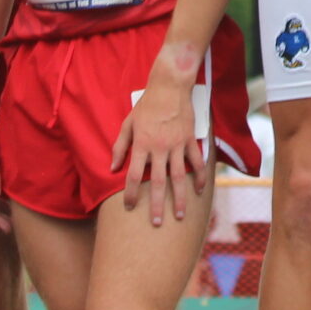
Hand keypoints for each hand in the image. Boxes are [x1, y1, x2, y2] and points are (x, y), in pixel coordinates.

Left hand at [114, 63, 207, 226]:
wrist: (170, 86)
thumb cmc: (146, 105)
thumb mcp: (128, 124)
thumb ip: (119, 147)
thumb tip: (112, 168)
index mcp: (142, 145)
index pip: (135, 176)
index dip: (132, 194)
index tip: (130, 208)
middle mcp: (160, 148)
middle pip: (159, 182)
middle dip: (157, 205)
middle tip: (157, 223)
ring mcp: (177, 144)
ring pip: (179, 176)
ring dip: (180, 198)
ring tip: (180, 216)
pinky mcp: (190, 139)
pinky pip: (196, 162)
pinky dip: (199, 177)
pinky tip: (198, 191)